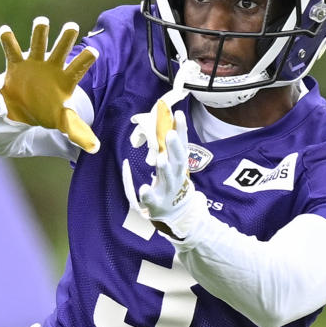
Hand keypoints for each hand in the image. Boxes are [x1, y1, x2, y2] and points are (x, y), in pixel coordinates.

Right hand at [0, 17, 99, 152]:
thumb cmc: (47, 112)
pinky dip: (8, 40)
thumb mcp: (63, 122)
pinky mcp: (16, 64)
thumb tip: (95, 148)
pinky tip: (4, 30)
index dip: (85, 59)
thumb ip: (78, 132)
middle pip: (61, 50)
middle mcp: (52, 67)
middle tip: (72, 26)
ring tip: (41, 22)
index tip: (94, 52)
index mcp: (66, 79)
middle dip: (66, 38)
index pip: (78, 67)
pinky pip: (12, 50)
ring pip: (38, 44)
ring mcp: (34, 63)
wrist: (22, 110)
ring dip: (40, 33)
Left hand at [122, 111, 206, 239]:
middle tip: (170, 133)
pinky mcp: (156, 203)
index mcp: (179, 164)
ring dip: (165, 168)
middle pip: (177, 160)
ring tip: (160, 158)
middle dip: (174, 147)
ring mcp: (167, 190)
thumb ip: (171, 144)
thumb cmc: (173, 181)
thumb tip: (170, 117)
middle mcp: (176, 175)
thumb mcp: (174, 162)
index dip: (181, 130)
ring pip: (167, 178)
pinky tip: (143, 188)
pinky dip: (148, 194)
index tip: (179, 114)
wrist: (178, 212)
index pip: (182, 144)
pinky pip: (151, 198)